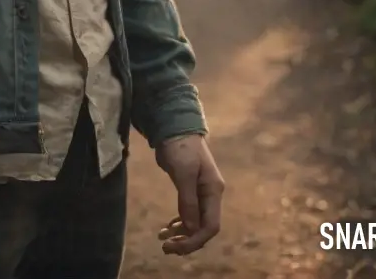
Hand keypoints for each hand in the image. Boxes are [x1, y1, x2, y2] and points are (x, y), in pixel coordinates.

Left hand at [154, 133, 223, 254]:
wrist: (174, 126)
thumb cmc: (180, 146)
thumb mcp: (183, 172)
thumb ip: (188, 199)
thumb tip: (191, 228)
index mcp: (213, 191)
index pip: (210, 225)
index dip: (195, 240)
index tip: (176, 246)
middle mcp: (210, 194)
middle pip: (203, 227)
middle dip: (186, 240)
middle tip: (166, 248)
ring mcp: (200, 192)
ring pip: (194, 222)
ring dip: (181, 234)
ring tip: (162, 241)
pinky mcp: (189, 189)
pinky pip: (187, 213)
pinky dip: (178, 223)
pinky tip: (167, 229)